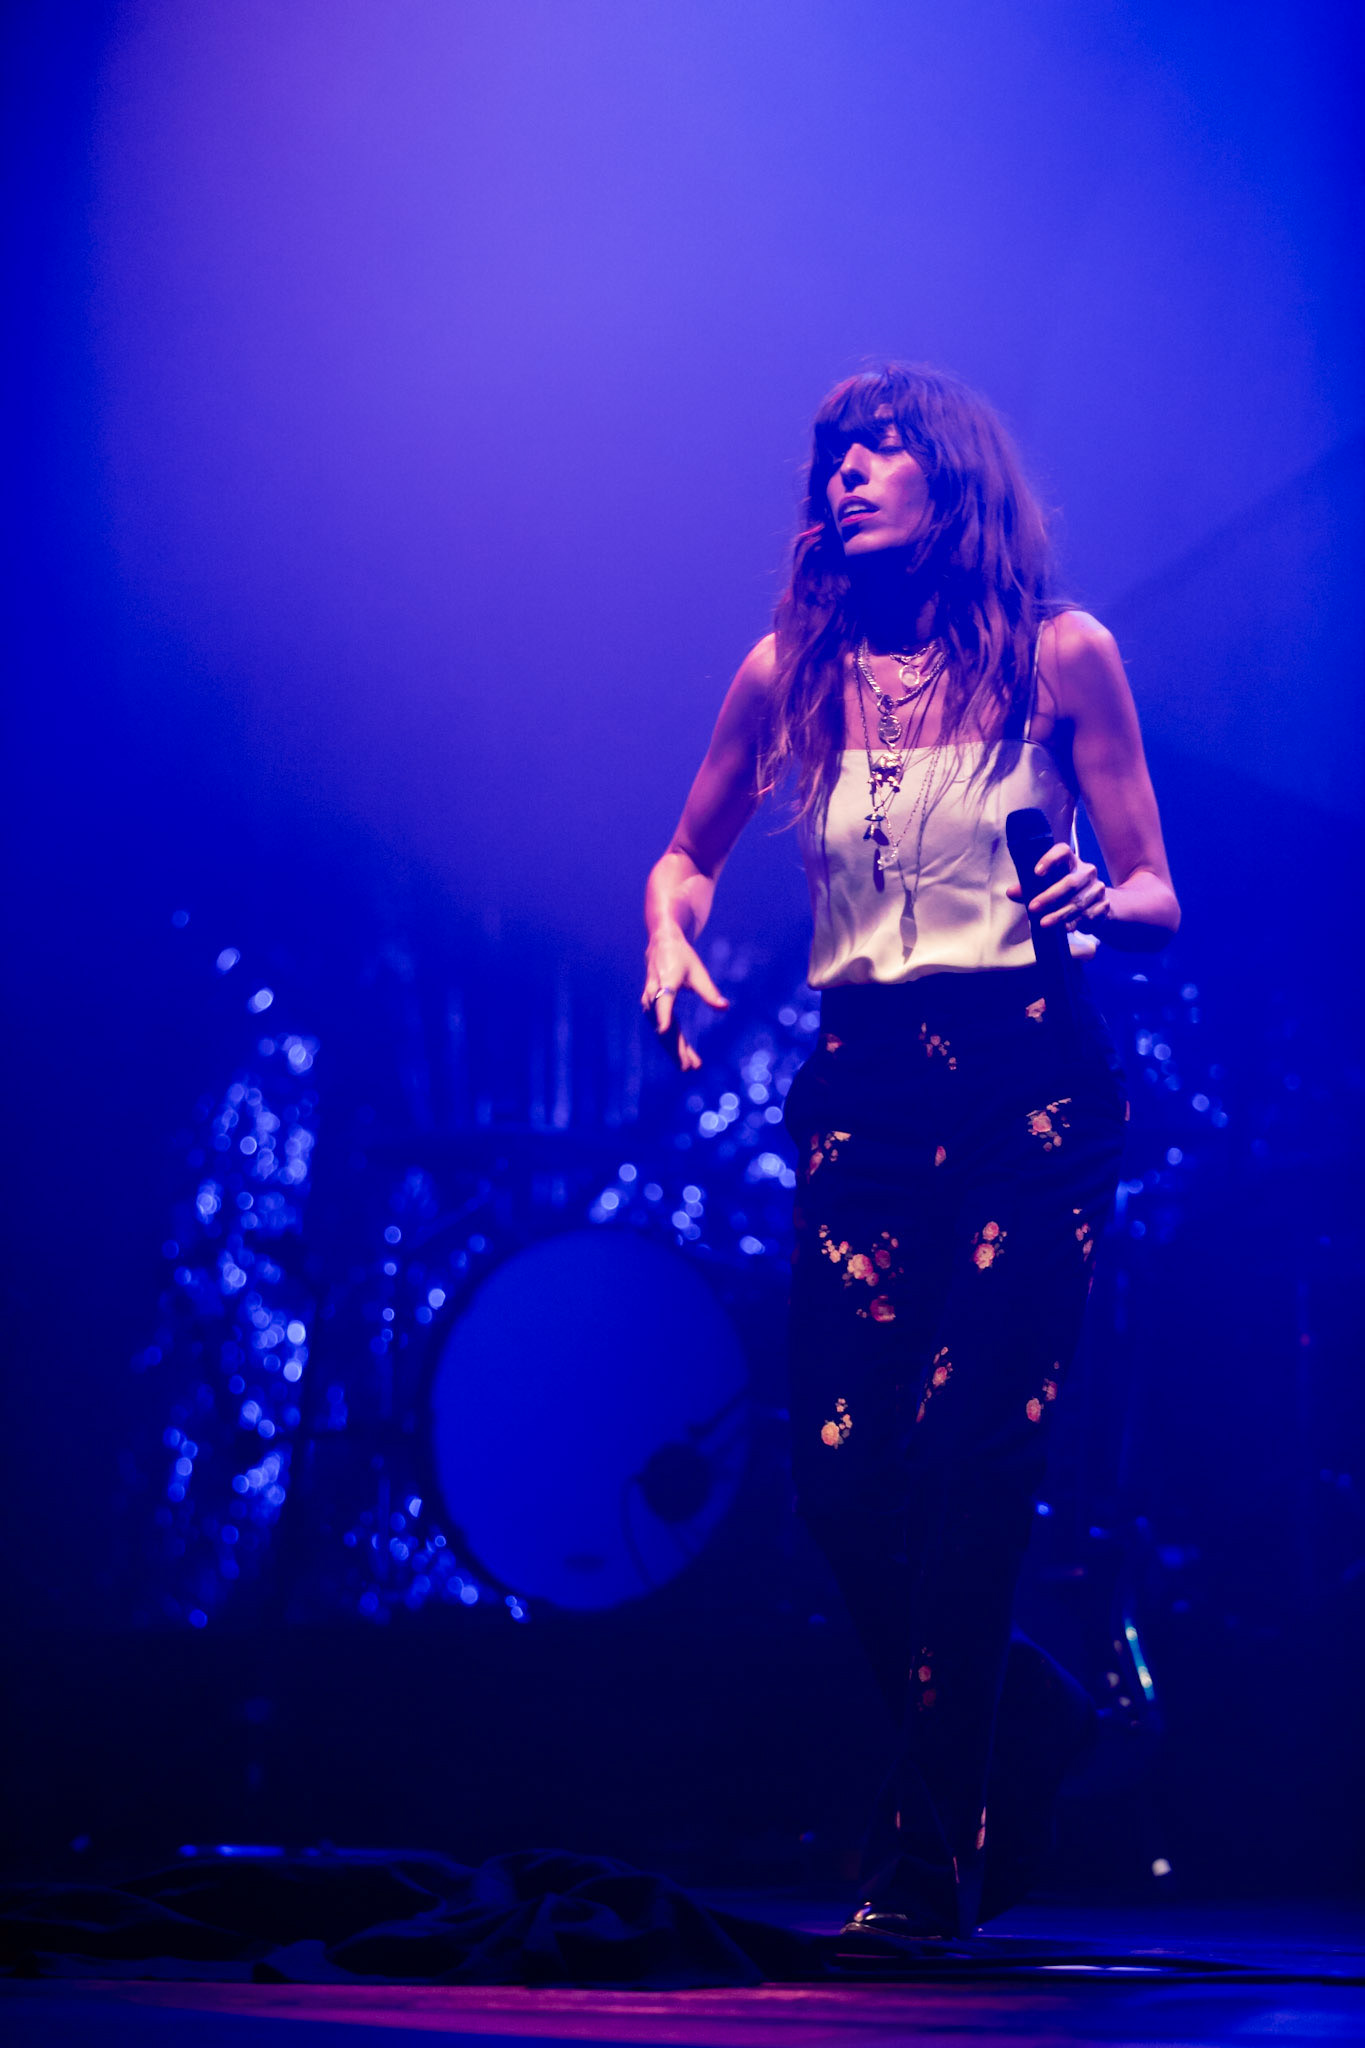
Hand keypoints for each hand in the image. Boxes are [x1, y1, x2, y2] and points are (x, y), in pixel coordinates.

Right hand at [642, 935, 728, 1070]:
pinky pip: (661, 1028)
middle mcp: (653, 994)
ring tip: (690, 1066)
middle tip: (691, 1066)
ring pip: (661, 1031)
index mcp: (666, 982)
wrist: (661, 944)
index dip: (663, 1016)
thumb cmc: (682, 957)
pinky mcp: (651, 1007)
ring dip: (674, 1049)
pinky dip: (671, 1042)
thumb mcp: (698, 972)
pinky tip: (682, 1054)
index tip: (663, 1031)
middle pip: (663, 1024)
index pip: (663, 1001)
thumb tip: (724, 1007)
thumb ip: (709, 992)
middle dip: (676, 1047)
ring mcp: (650, 1002)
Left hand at [1005, 841, 1109, 931]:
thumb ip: (1029, 889)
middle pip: (1070, 882)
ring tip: (1044, 923)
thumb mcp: (1048, 887)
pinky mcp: (1104, 905)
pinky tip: (1064, 928)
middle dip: (1049, 896)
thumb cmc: (1065, 893)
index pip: (1063, 852)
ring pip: (1078, 902)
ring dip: (1059, 914)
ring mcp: (1098, 888)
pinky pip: (1088, 915)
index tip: (1036, 872)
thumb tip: (1010, 892)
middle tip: (1033, 908)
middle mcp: (1087, 872)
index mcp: (1071, 861)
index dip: (1050, 859)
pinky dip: (1074, 923)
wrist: (1097, 905)